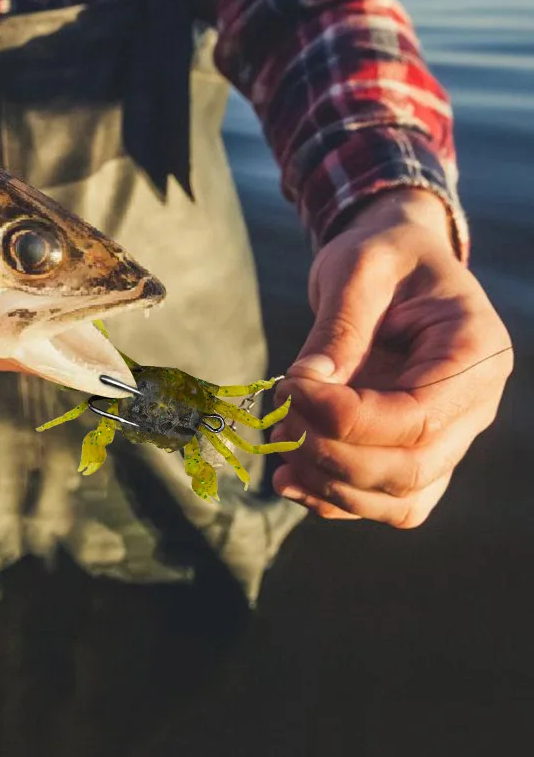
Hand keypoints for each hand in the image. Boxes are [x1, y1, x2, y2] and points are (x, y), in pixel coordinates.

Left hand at [271, 189, 512, 526]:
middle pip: (412, 469)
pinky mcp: (416, 451)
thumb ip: (338, 327)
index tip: (289, 388)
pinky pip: (384, 500)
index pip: (418, 416)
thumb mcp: (358, 269)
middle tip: (280, 418)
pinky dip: (334, 498)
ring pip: (401, 499)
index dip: (346, 418)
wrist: (396, 263)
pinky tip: (289, 476)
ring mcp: (450, 435)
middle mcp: (474, 405)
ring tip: (280, 445)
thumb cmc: (383, 256)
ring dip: (330, 485)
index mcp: (476, 352)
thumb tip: (305, 383)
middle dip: (332, 455)